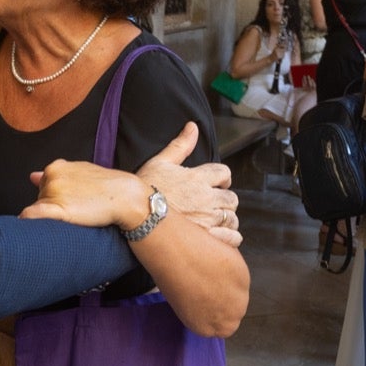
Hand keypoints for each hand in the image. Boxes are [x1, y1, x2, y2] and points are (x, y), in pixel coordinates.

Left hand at [21, 161, 148, 229]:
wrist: (126, 197)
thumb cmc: (106, 186)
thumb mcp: (80, 172)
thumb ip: (57, 174)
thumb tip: (32, 176)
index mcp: (56, 168)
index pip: (43, 187)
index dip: (54, 198)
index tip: (68, 203)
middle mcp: (51, 178)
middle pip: (41, 198)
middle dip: (52, 205)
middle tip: (75, 209)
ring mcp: (54, 193)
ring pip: (40, 210)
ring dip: (50, 216)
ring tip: (75, 215)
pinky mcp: (59, 209)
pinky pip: (34, 214)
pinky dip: (29, 219)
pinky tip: (28, 224)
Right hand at [134, 122, 241, 246]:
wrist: (134, 210)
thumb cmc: (143, 187)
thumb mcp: (160, 161)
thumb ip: (180, 145)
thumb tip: (192, 127)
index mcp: (198, 177)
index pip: (224, 173)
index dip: (223, 178)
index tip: (218, 184)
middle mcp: (206, 197)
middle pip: (232, 198)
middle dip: (226, 200)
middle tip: (215, 204)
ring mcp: (207, 218)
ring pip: (232, 218)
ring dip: (227, 218)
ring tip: (216, 220)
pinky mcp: (204, 236)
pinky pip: (230, 237)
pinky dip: (230, 236)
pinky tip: (221, 235)